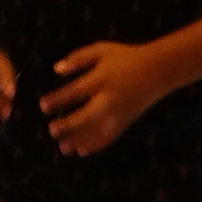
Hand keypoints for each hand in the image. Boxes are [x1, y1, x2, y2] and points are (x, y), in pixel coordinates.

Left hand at [43, 36, 181, 155]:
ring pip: (97, 132)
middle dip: (68, 125)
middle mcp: (109, 99)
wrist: (158, 70)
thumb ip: (78, 58)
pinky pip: (109, 138)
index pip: (76, 92)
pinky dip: (95, 146)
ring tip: (62, 147)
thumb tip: (56, 69)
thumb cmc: (126, 57)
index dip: (58, 100)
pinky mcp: (125, 122)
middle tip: (52, 130)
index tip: (43, 106)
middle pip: (86, 116)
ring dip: (79, 141)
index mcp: (102, 79)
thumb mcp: (101, 50)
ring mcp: (118, 113)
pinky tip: (81, 151)